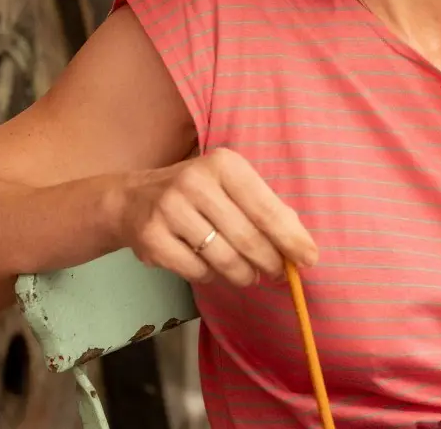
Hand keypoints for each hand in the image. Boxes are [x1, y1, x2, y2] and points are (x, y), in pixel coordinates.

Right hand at [118, 148, 317, 286]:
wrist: (132, 199)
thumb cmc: (197, 193)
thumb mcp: (229, 185)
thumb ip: (263, 207)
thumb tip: (300, 245)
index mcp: (223, 164)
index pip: (266, 209)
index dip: (291, 239)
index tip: (309, 259)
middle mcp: (195, 182)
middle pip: (248, 238)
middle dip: (270, 262)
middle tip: (279, 274)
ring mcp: (170, 210)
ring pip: (224, 259)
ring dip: (243, 274)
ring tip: (248, 274)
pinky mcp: (153, 239)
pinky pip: (198, 272)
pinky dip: (212, 276)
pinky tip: (211, 267)